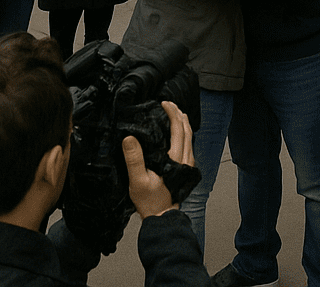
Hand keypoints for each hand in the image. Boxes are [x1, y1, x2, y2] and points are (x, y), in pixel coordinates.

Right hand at [122, 101, 194, 217]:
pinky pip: (187, 144)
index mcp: (176, 159)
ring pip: (189, 136)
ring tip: (173, 112)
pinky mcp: (186, 167)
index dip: (172, 114)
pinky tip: (174, 132)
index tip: (164, 104)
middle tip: (168, 103)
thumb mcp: (137, 181)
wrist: (162, 217)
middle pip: (187, 129)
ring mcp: (187, 163)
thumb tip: (129, 138)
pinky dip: (182, 132)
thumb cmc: (150, 200)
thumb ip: (134, 159)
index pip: (178, 129)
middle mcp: (185, 159)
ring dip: (182, 122)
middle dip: (178, 114)